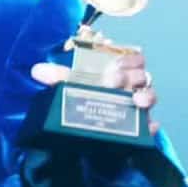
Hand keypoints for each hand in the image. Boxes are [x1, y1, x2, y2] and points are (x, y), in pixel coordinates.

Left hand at [31, 52, 160, 135]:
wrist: (83, 126)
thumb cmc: (83, 95)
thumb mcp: (70, 85)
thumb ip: (57, 77)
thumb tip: (37, 70)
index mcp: (120, 71)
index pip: (135, 58)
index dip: (129, 58)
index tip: (115, 63)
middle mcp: (132, 86)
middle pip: (143, 76)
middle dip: (130, 76)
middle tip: (112, 81)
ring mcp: (138, 106)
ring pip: (150, 97)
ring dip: (146, 97)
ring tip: (136, 101)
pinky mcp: (139, 128)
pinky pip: (149, 126)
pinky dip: (149, 126)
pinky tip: (146, 126)